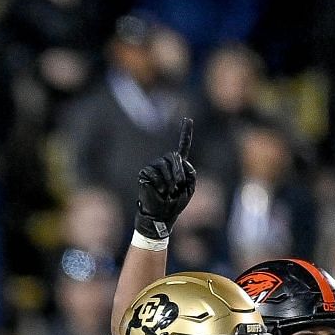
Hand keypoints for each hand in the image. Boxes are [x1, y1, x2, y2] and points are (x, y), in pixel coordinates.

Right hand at [133, 117, 194, 240]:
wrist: (161, 215)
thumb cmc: (175, 204)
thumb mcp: (189, 187)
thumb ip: (190, 172)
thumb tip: (182, 160)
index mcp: (178, 166)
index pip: (183, 147)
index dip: (186, 133)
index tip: (187, 118)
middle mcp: (165, 164)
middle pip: (174, 157)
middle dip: (178, 171)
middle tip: (178, 185)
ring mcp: (154, 168)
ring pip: (164, 165)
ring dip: (170, 180)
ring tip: (168, 192)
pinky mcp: (145, 174)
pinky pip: (154, 173)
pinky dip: (159, 183)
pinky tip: (159, 192)